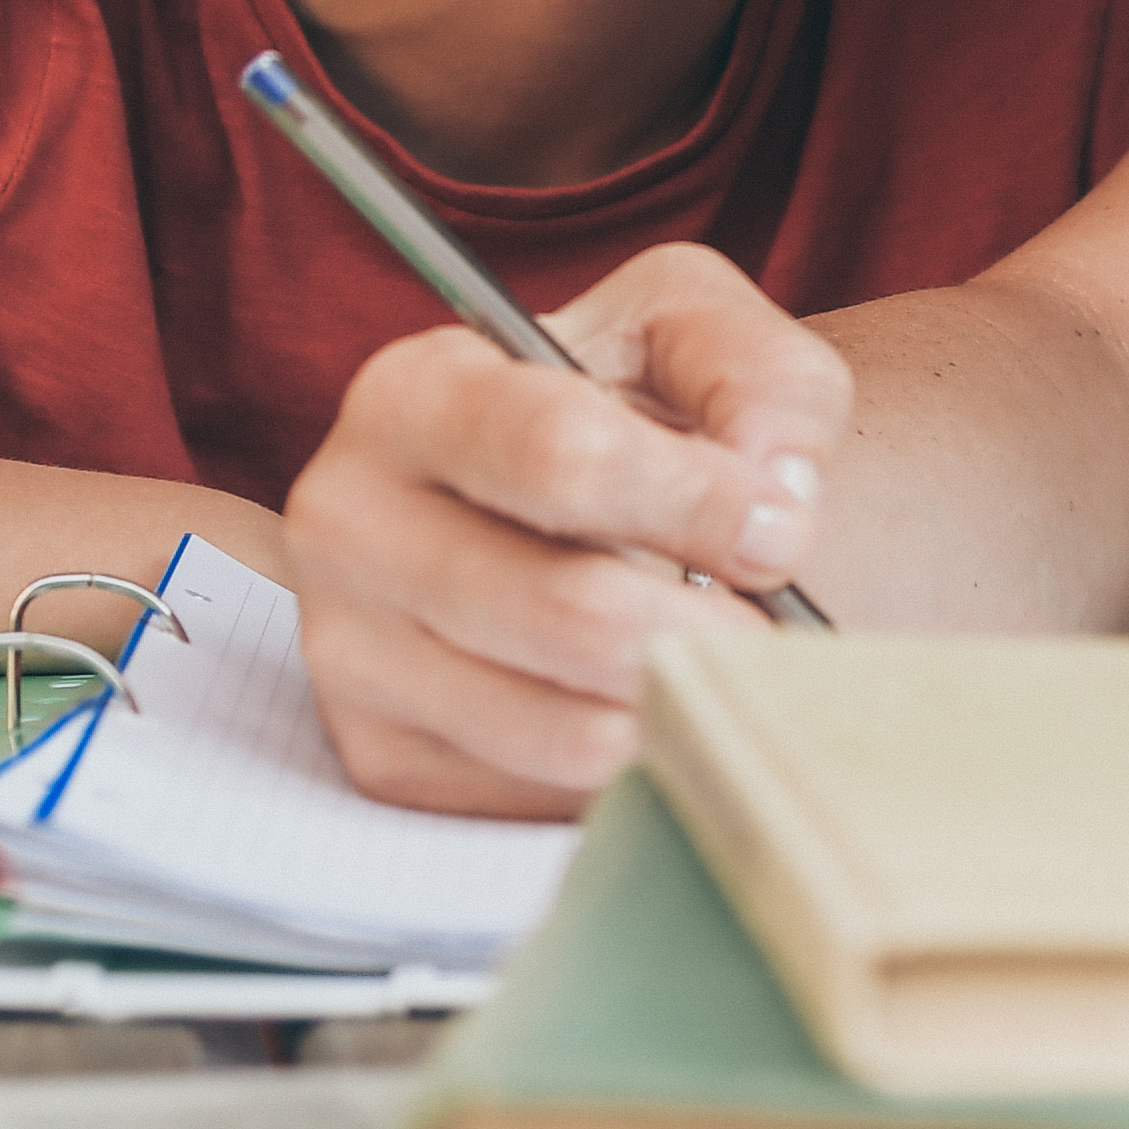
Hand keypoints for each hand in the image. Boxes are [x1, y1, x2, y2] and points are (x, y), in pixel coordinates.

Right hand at [284, 242, 851, 816]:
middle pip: (570, 612)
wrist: (572, 513)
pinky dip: (637, 762)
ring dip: (685, 705)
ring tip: (722, 663)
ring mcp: (351, 653)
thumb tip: (776, 495)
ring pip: (569, 728)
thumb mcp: (695, 331)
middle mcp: (347, 525)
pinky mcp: (385, 759)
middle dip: (709, 628)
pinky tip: (652, 704)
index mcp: (410, 395)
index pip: (562, 458)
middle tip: (773, 625)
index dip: (699, 502)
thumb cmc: (632, 411)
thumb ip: (759, 376)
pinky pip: (550, 797)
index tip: (781, 531)